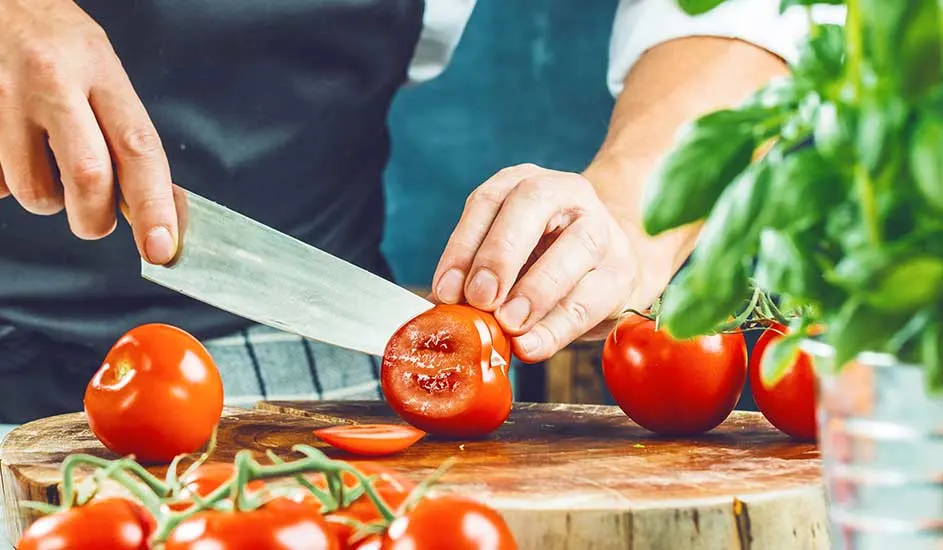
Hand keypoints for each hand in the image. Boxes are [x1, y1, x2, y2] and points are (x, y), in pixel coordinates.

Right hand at [0, 0, 176, 263]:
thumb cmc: (52, 40)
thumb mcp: (101, 69)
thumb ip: (125, 132)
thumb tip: (159, 205)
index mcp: (97, 68)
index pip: (138, 148)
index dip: (155, 205)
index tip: (162, 247)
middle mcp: (50, 81)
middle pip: (88, 178)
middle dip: (96, 219)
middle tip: (96, 219)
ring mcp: (2, 100)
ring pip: (34, 192)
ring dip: (48, 198)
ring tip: (47, 163)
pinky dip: (10, 181)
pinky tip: (13, 148)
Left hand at [432, 163, 637, 362]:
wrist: (603, 269)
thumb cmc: (541, 261)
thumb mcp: (506, 259)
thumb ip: (476, 277)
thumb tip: (439, 309)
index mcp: (525, 183)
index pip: (488, 200)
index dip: (463, 246)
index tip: (446, 291)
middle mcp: (566, 193)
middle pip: (533, 203)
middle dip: (501, 254)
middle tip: (480, 299)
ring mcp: (602, 227)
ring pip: (575, 247)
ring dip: (536, 291)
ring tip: (509, 325)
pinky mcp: (623, 269)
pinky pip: (593, 296)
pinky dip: (558, 326)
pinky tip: (532, 345)